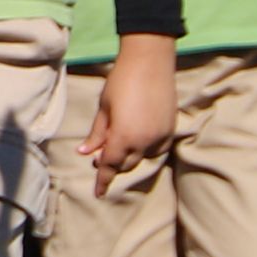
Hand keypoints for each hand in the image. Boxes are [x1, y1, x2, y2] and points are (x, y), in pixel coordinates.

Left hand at [86, 39, 177, 195]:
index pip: (110, 166)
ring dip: (129, 156)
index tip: (98, 194)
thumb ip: (97, 134)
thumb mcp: (104, 109)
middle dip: (112, 164)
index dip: (103, 181)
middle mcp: (145, 141)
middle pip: (126, 164)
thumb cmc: (121, 82)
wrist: (150, 62)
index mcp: (124, 137)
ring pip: (142, 157)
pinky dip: (145, 149)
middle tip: (98, 156)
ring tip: (116, 142)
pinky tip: (136, 139)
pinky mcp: (170, 128)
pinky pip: (156, 148)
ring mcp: (161, 135)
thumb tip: (85, 153)